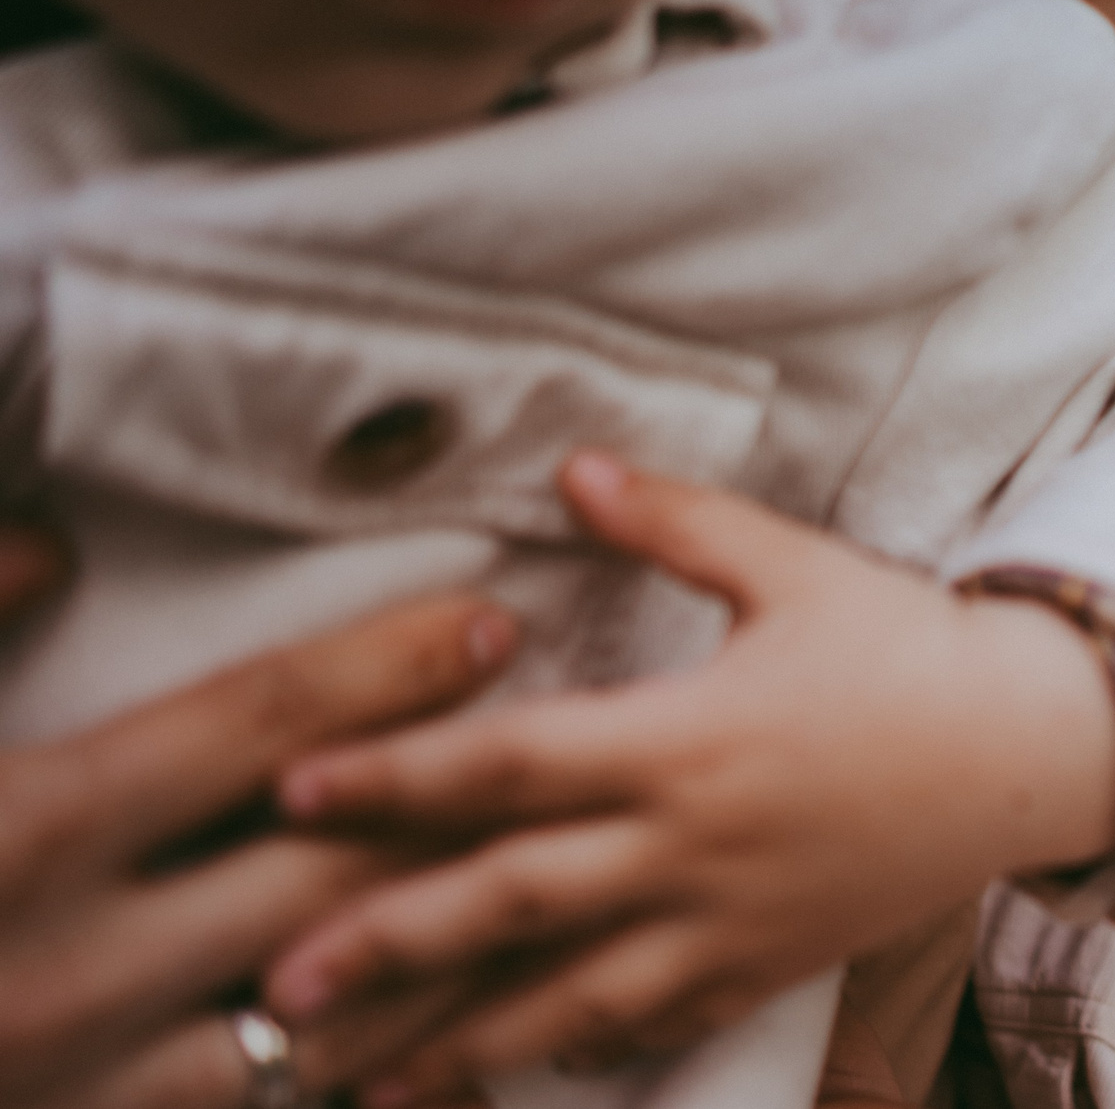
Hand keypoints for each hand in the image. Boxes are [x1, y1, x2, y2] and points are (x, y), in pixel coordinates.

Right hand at [0, 570, 515, 1108]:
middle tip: (576, 749)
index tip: (489, 626)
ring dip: (451, 954)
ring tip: (557, 892)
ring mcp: (95, 1087)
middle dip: (466, 803)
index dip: (387, 668)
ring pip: (341, 1015)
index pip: (253, 726)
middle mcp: (75, 970)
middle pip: (334, 867)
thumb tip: (50, 543)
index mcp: (24, 836)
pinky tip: (470, 1061)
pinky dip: (388, 1085)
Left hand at [267, 452, 1114, 1106]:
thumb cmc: (909, 647)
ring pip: (569, 997)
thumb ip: (673, 519)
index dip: (396, 778)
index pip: (511, 764)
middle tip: (277, 983)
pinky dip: (577, 1051)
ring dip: (458, 1038)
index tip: (295, 791)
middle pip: (511, 903)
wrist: (1032, 747)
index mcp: (688, 737)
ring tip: (363, 1079)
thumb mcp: (794, 566)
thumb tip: (570, 466)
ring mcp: (731, 922)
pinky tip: (513, 1069)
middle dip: (387, 944)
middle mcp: (694, 844)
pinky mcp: (769, 966)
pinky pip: (655, 1026)